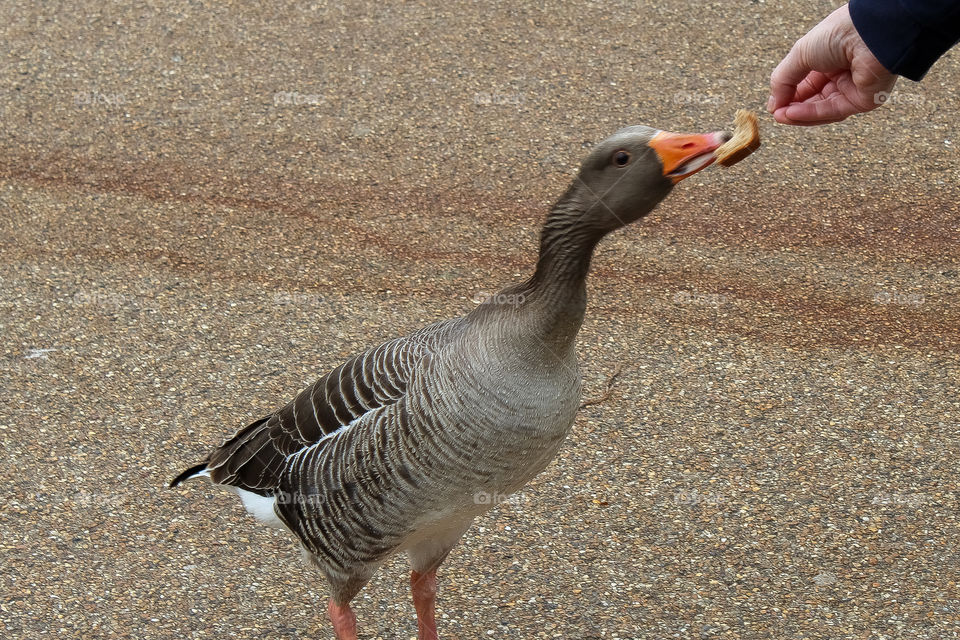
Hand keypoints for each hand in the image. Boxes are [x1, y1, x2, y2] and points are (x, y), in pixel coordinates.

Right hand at [768, 4, 896, 125]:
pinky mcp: (862, 100)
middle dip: (792, 107)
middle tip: (776, 114)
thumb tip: (772, 105)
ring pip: (821, 108)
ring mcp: (853, 88)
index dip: (788, 94)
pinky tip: (792, 114)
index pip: (805, 83)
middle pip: (812, 98)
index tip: (773, 104)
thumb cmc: (839, 33)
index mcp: (829, 57)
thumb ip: (783, 80)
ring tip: (781, 116)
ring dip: (799, 114)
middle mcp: (842, 74)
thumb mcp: (800, 54)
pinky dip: (811, 114)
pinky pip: (833, 111)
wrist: (869, 33)